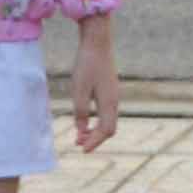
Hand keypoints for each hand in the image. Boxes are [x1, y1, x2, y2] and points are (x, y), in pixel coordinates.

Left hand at [72, 24, 119, 151]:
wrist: (98, 42)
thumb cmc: (87, 65)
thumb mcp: (79, 90)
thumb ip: (80, 112)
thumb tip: (81, 131)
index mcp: (109, 103)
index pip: (106, 130)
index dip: (94, 142)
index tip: (81, 149)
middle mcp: (114, 101)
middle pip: (109, 128)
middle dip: (95, 138)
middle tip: (78, 143)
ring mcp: (113, 95)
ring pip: (108, 120)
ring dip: (95, 130)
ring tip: (80, 135)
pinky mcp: (109, 89)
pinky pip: (106, 111)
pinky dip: (96, 120)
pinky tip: (85, 118)